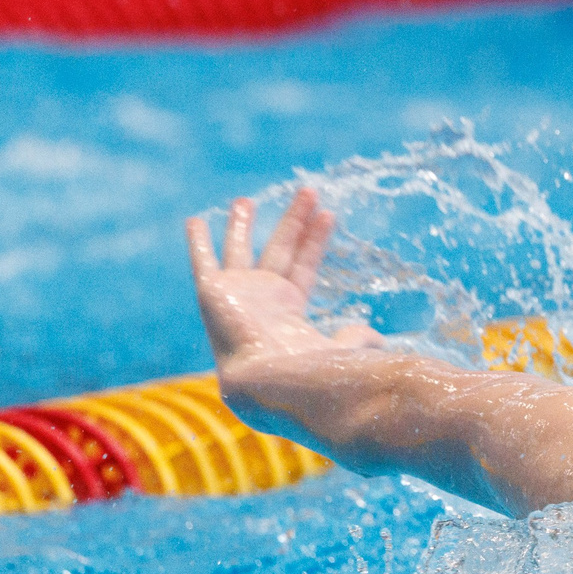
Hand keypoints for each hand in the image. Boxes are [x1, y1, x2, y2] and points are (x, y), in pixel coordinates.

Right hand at [185, 189, 376, 374]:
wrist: (268, 383)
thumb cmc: (307, 372)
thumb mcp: (340, 351)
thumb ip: (356, 341)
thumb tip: (378, 340)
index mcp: (289, 314)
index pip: (304, 266)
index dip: (315, 241)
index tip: (328, 214)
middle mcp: (262, 301)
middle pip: (280, 249)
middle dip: (293, 220)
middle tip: (307, 191)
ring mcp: (236, 296)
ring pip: (241, 250)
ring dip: (243, 224)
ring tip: (245, 200)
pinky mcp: (212, 292)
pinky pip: (202, 262)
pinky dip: (197, 242)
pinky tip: (195, 221)